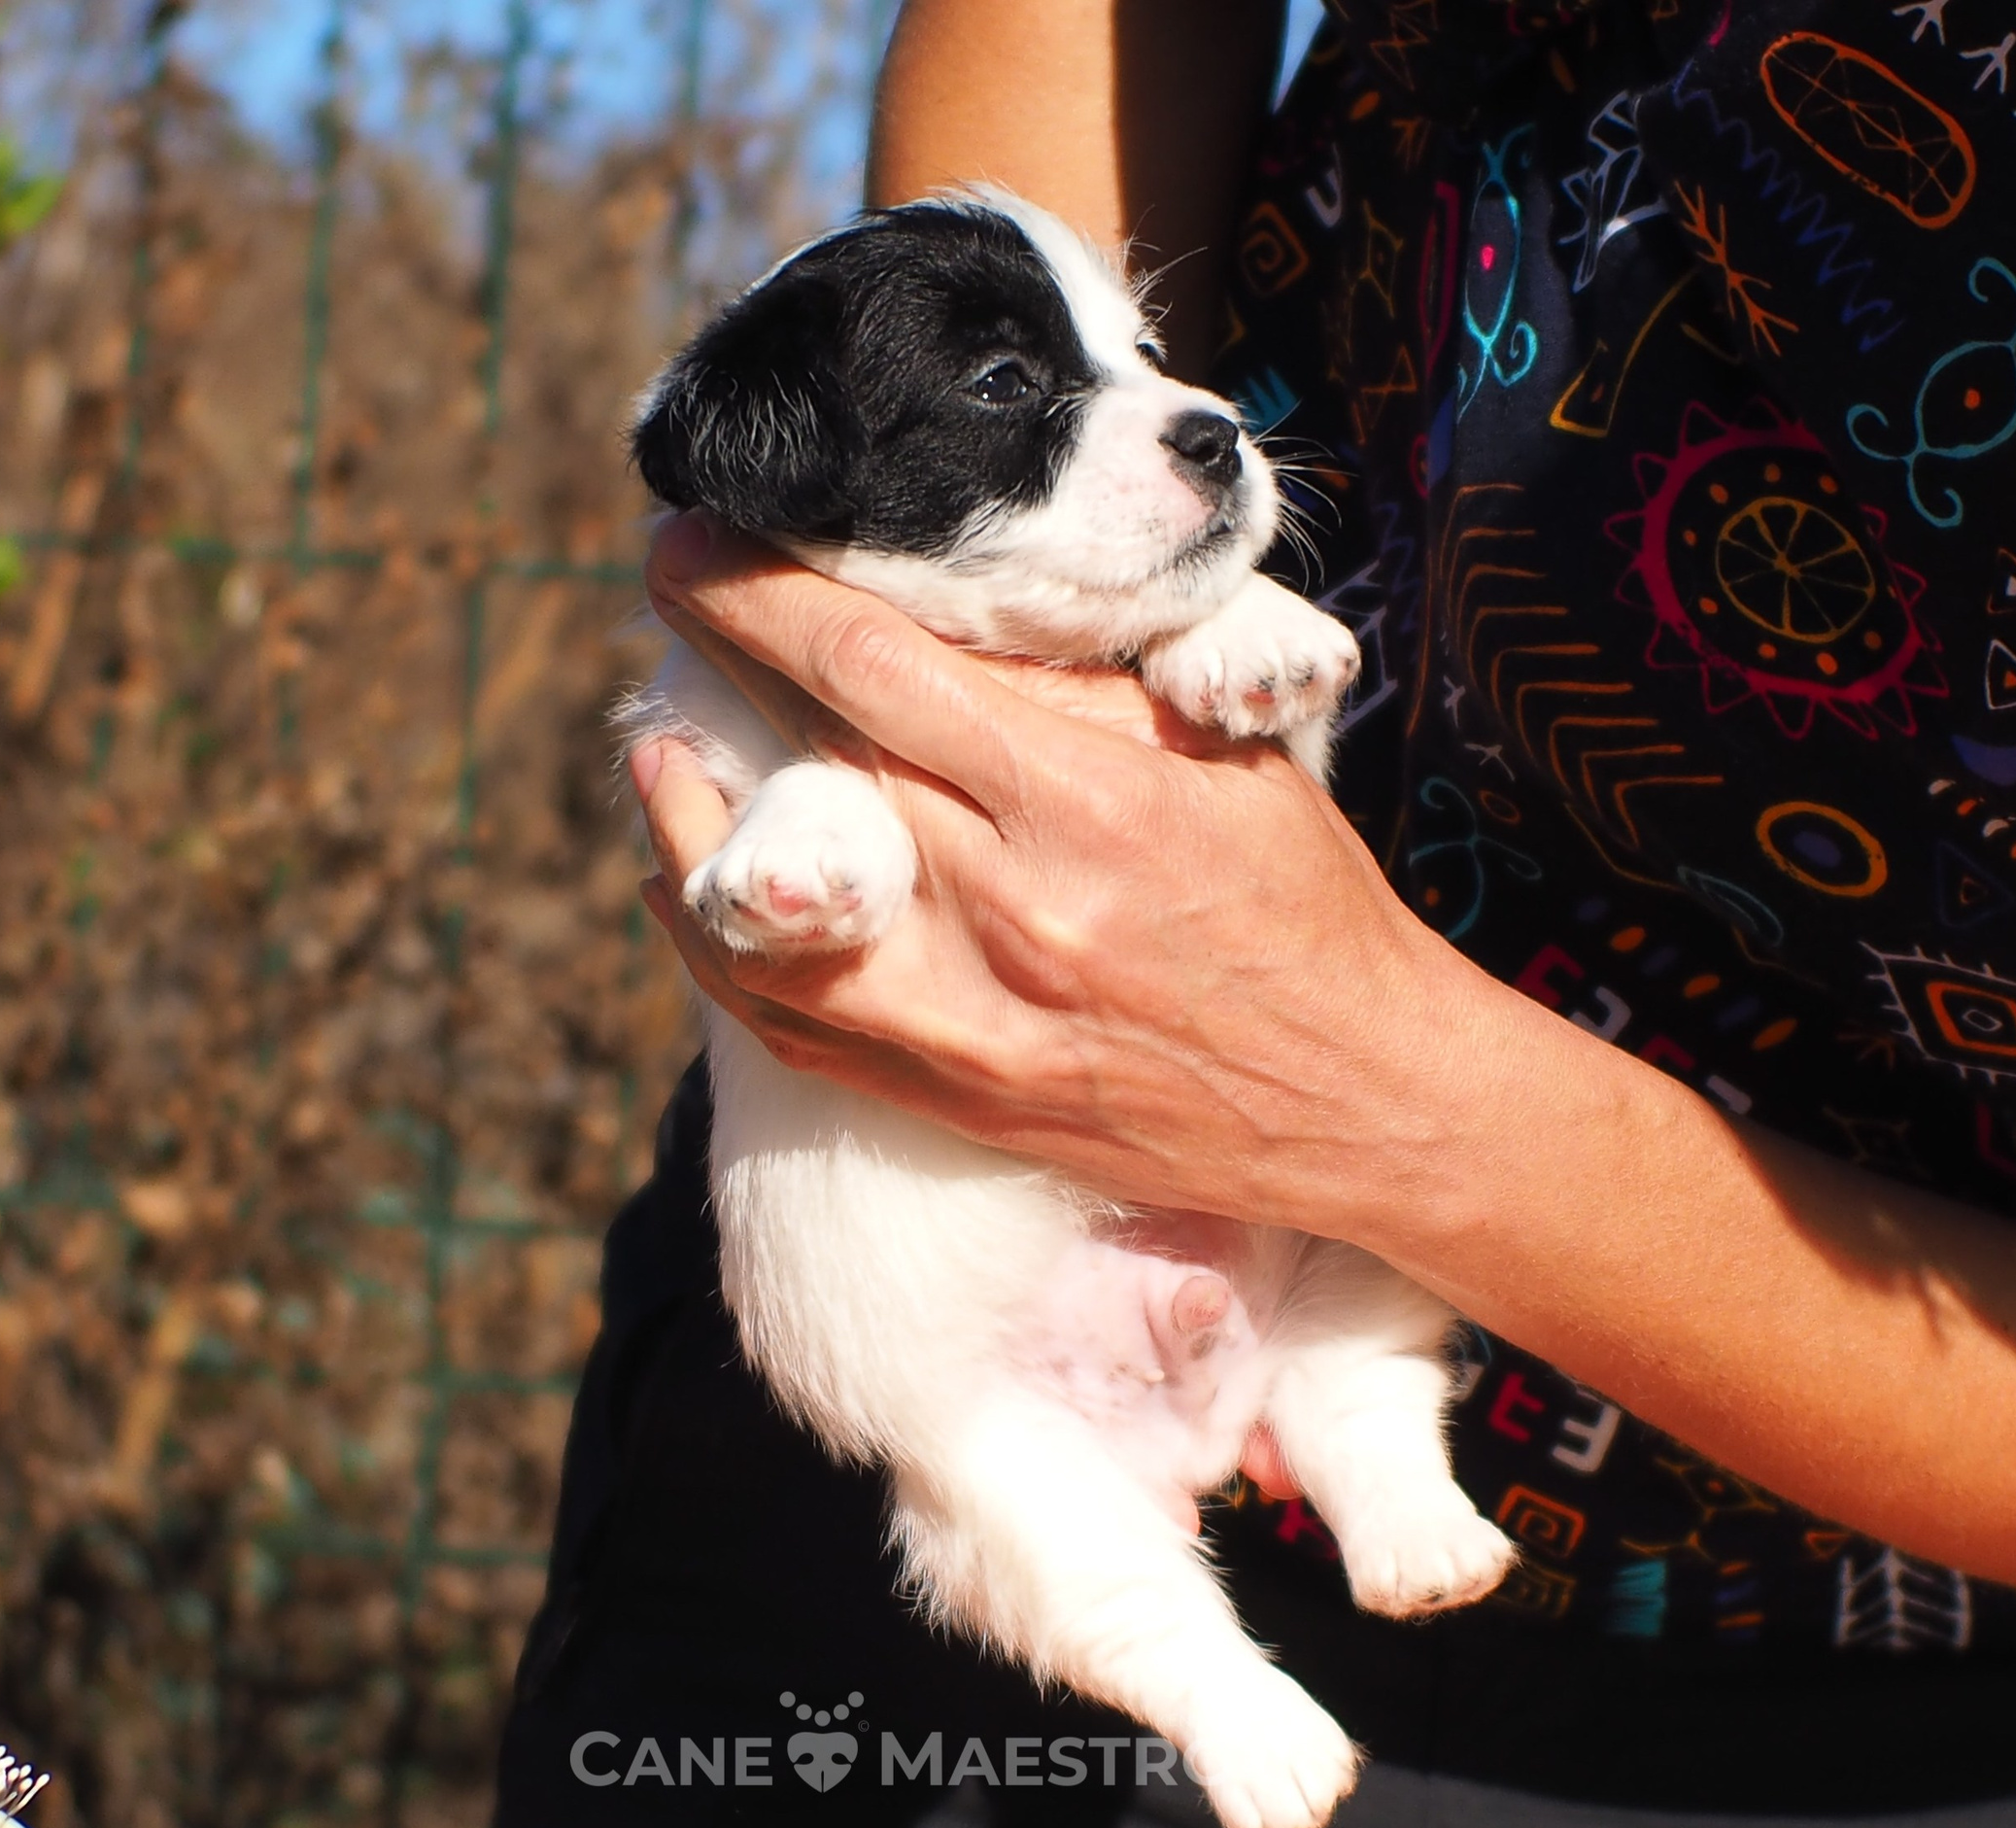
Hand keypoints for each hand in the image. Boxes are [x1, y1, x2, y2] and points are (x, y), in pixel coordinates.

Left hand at [631, 514, 1521, 1244]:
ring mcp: (975, 1019)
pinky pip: (796, 1025)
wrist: (1362, 1094)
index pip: (873, 667)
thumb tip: (947, 611)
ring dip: (685, 821)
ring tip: (653, 753)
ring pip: (768, 910)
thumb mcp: (1222, 753)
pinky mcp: (961, 1098)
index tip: (697, 541)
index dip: (759, 594)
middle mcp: (1012, 906)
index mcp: (1083, 795)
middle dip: (717, 664)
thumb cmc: (1303, 900)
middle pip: (808, 762)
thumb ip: (1085, 685)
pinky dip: (723, 954)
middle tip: (670, 595)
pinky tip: (690, 896)